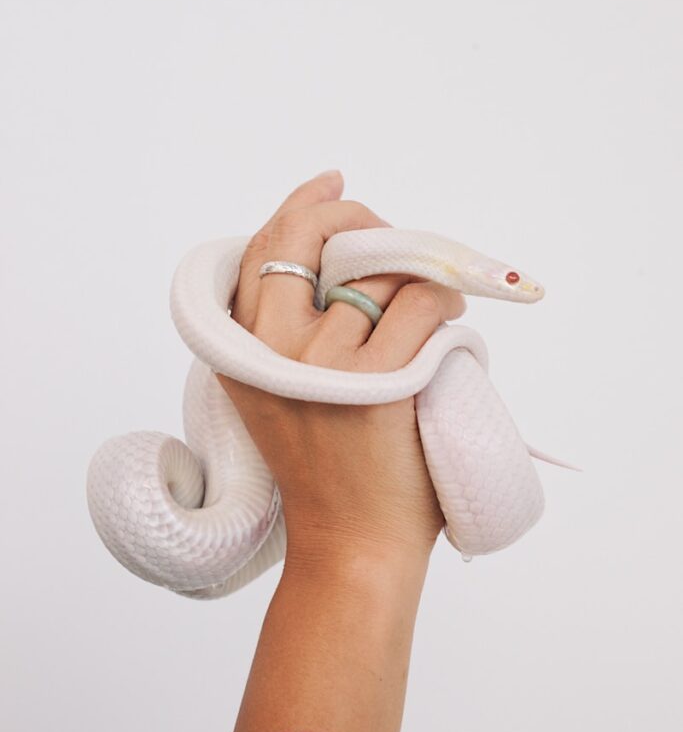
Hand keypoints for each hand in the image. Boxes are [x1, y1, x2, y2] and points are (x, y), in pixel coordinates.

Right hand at [215, 171, 465, 566]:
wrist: (351, 547)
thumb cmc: (327, 474)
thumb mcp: (278, 399)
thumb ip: (285, 335)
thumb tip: (338, 262)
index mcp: (240, 355)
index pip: (260, 252)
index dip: (299, 208)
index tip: (331, 184)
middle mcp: (272, 353)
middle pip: (308, 240)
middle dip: (356, 219)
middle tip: (386, 230)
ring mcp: (323, 367)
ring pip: (377, 272)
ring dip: (413, 271)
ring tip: (430, 298)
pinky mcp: (377, 384)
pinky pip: (420, 304)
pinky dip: (444, 302)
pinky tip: (450, 320)